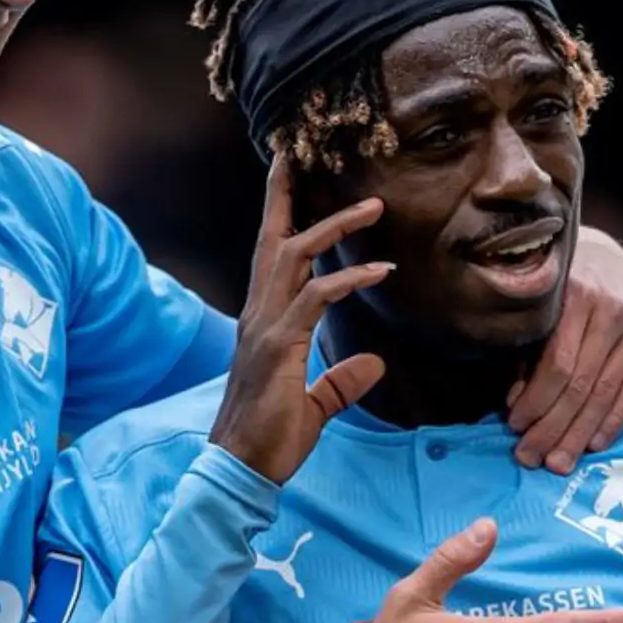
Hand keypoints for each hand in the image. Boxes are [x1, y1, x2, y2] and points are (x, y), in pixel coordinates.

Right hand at [210, 158, 391, 483]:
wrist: (242, 466)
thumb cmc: (270, 438)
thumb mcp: (315, 404)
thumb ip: (342, 381)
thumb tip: (374, 363)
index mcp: (263, 323)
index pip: (271, 257)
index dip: (280, 215)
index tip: (289, 176)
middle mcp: (258, 315)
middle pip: (274, 239)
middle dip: (289, 195)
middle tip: (304, 155)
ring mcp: (265, 327)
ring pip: (296, 256)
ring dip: (335, 226)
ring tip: (373, 207)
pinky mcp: (279, 346)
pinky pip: (316, 298)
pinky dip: (349, 279)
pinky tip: (380, 270)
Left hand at [507, 227, 622, 474]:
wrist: (604, 256)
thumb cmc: (558, 288)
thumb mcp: (536, 311)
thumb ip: (525, 354)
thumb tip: (516, 405)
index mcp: (575, 295)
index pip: (557, 366)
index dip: (536, 403)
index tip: (515, 428)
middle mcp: (612, 309)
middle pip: (581, 385)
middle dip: (553, 428)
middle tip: (532, 458)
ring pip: (606, 393)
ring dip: (579, 434)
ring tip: (558, 461)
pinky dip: (613, 421)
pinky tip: (593, 444)